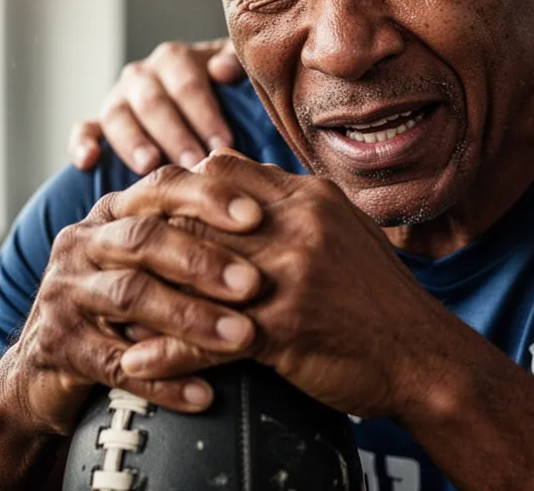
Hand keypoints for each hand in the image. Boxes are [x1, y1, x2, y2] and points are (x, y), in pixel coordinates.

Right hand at [5, 165, 264, 434]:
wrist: (47, 366)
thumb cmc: (128, 303)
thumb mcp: (154, 258)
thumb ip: (197, 230)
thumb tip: (273, 205)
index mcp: (115, 212)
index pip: (161, 188)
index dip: (208, 198)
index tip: (256, 216)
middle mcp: (84, 241)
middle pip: (144, 239)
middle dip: (202, 260)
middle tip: (254, 283)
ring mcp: (66, 291)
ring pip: (130, 297)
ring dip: (190, 318)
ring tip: (243, 338)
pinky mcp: (56, 345)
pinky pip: (115, 364)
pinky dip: (163, 380)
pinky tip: (204, 395)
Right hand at [69, 39, 246, 173]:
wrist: (203, 99)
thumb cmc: (229, 90)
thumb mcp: (238, 71)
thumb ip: (236, 63)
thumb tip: (223, 71)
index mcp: (175, 59)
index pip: (187, 84)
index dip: (205, 114)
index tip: (224, 144)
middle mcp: (142, 75)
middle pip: (153, 102)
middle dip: (176, 135)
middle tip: (195, 163)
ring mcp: (118, 99)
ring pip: (117, 115)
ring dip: (132, 141)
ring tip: (150, 166)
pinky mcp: (100, 124)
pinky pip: (85, 129)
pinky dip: (82, 143)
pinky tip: (87, 162)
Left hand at [118, 150, 453, 420]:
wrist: (421, 353)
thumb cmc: (377, 293)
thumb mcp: (343, 228)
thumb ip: (293, 202)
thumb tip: (237, 176)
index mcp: (310, 197)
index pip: (222, 172)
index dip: (178, 188)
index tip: (149, 209)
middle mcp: (298, 227)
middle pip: (197, 215)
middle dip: (151, 237)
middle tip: (116, 256)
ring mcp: (292, 277)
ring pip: (194, 274)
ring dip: (148, 295)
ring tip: (112, 311)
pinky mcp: (287, 330)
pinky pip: (210, 339)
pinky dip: (168, 353)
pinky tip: (137, 362)